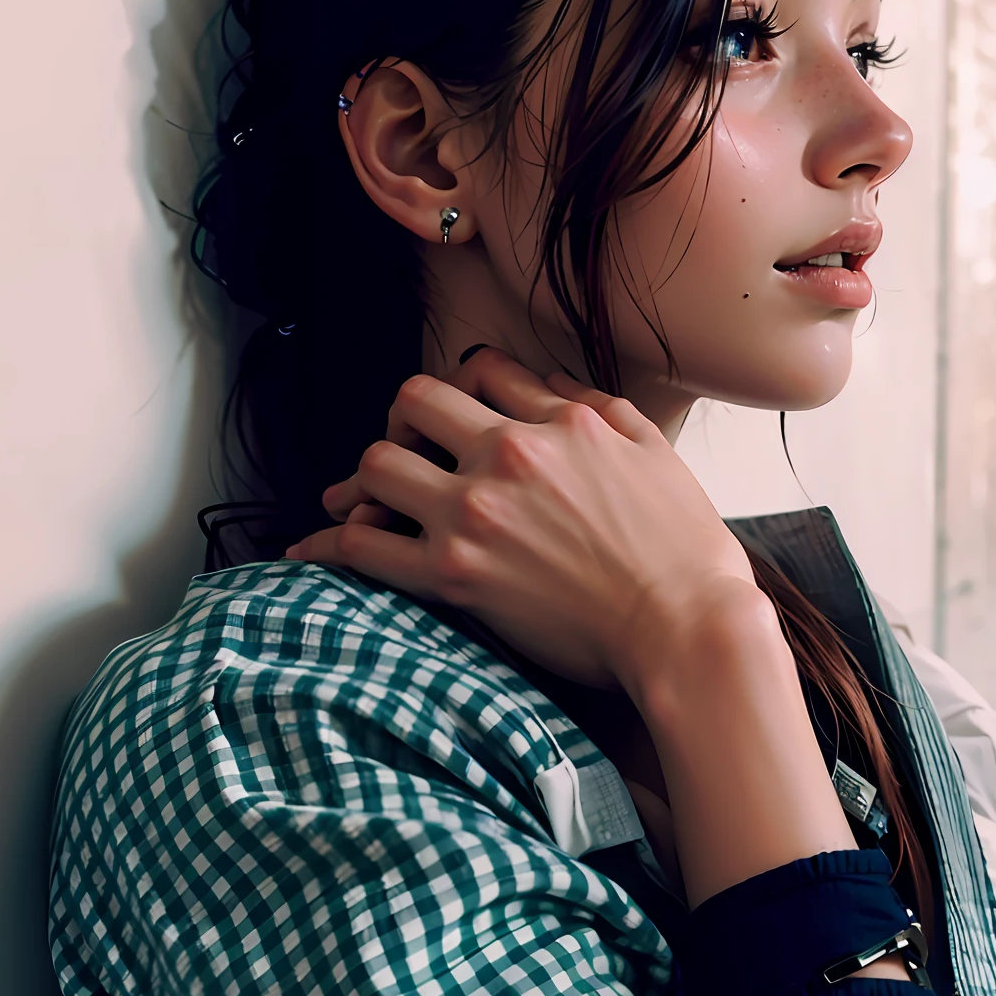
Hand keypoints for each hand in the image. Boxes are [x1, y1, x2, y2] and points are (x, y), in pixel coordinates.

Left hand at [286, 350, 760, 692]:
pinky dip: (330, 546)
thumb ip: (586, 405)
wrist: (685, 626)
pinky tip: (310, 550)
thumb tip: (533, 381)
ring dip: (366, 480)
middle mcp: (504, 456)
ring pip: (376, 465)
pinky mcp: (452, 576)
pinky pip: (364, 548)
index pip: (478, 369)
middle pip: (412, 404)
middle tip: (408, 454)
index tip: (456, 417)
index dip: (462, 388)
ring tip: (364, 500)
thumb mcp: (647, 446)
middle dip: (404, 423)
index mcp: (553, 421)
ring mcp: (472, 515)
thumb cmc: (681, 545)